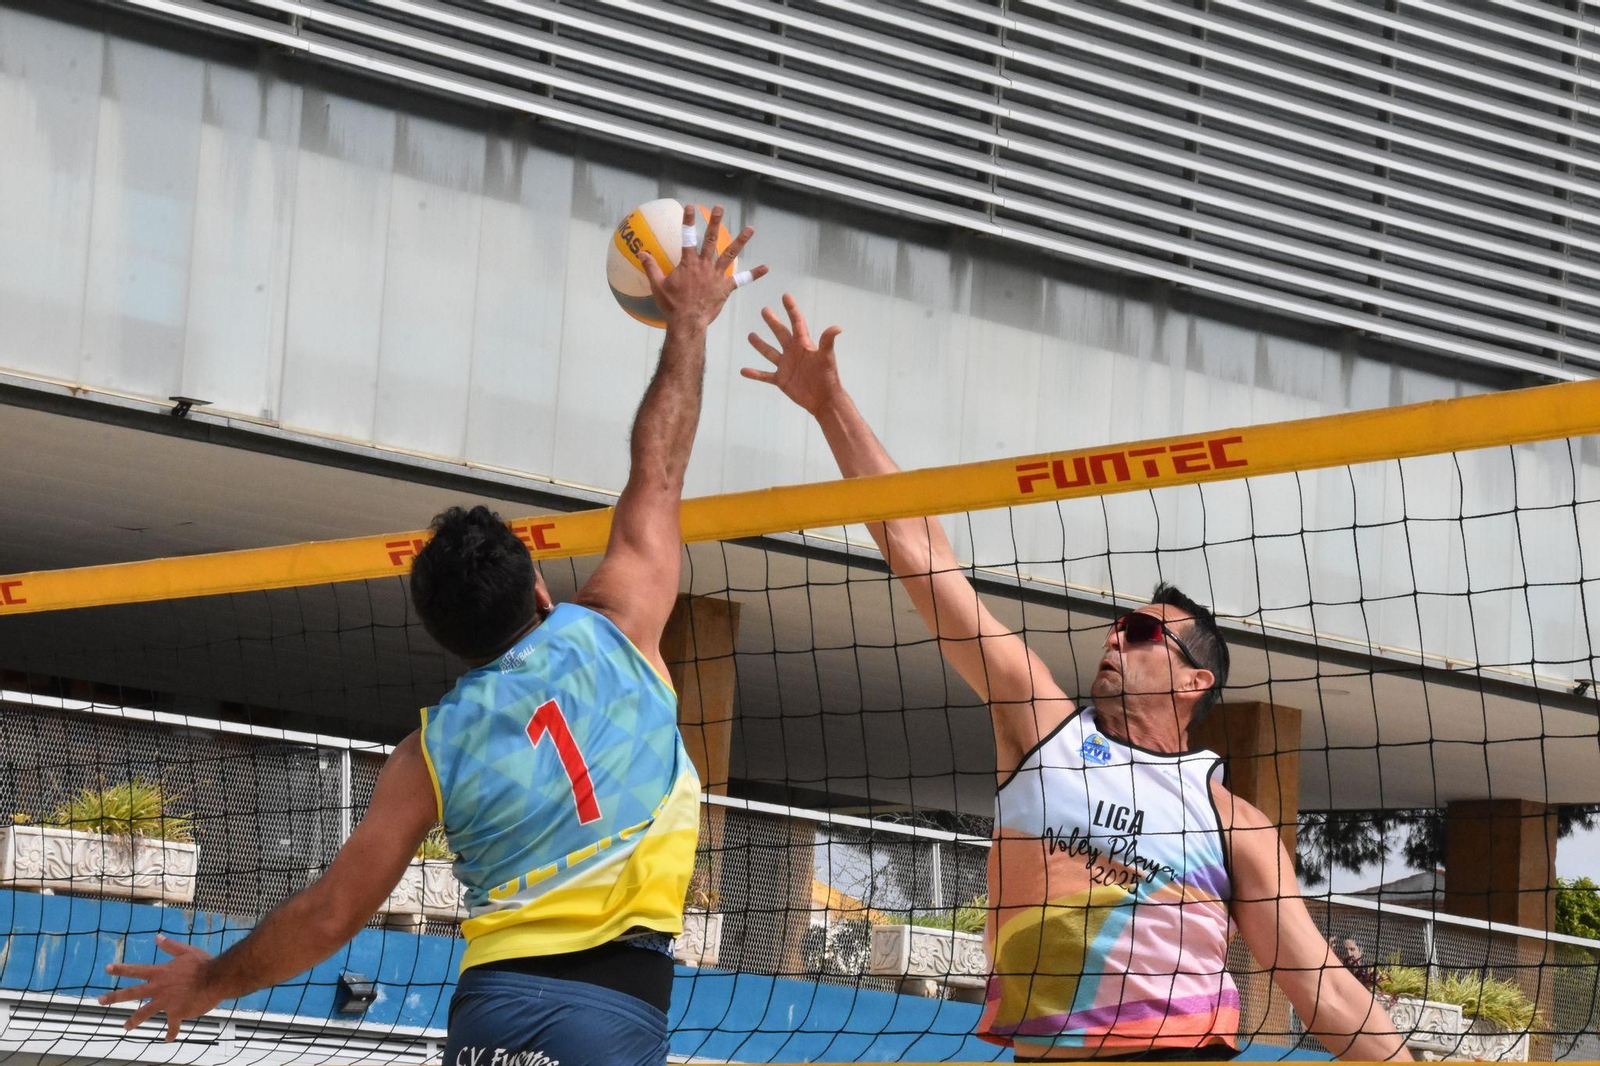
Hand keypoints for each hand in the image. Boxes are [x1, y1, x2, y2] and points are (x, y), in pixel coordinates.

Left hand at [100, 934, 222, 1040]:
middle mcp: (159, 988)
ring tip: (126, 1026)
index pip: (136, 970)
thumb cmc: (203, 964)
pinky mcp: (177, 1013)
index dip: (121, 969)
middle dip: (114, 997)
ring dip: (134, 1020)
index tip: (107, 968)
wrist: (216, 979)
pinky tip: (168, 1039)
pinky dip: (170, 1034)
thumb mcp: (186, 951)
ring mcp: (166, 1002)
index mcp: (161, 973)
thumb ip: (171, 946)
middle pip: (132, 993)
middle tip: (100, 1001)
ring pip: (144, 1013)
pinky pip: (173, 1027)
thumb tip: (157, 938)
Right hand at [640, 203, 765, 331]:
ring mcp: (717, 275)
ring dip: (741, 241)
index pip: (687, 237)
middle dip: (715, 222)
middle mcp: (704, 265)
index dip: (688, 221)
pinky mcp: (726, 288)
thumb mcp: (658, 286)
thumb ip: (650, 267)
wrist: (687, 322)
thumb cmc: (671, 305)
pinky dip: (754, 274)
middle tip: (720, 208)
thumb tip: (641, 253)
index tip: (691, 206)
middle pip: (710, 239)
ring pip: (730, 254)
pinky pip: (742, 280)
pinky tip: (765, 268)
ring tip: (750, 229)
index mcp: (688, 263)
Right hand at [741, 293, 843, 415]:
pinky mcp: (781, 380)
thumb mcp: (827, 357)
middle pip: (781, 333)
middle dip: (773, 322)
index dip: (791, 309)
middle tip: (765, 310)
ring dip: (760, 345)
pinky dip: (754, 374)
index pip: (797, 322)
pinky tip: (743, 370)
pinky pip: (765, 375)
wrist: (823, 399)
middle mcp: (793, 352)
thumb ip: (827, 341)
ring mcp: (786, 366)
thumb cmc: (827, 377)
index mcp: (803, 344)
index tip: (785, 296)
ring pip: (770, 352)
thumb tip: (837, 327)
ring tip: (751, 335)